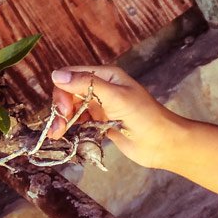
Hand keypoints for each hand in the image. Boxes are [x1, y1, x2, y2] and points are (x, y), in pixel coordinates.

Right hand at [46, 65, 174, 169]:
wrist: (162, 143)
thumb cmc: (144, 115)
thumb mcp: (115, 96)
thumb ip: (87, 85)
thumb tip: (56, 75)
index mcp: (106, 76)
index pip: (72, 75)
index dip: (63, 91)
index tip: (65, 110)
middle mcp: (102, 88)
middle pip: (69, 93)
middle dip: (60, 108)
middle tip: (59, 127)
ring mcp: (101, 106)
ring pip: (72, 108)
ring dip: (61, 120)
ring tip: (56, 135)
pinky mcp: (101, 123)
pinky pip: (79, 121)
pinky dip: (70, 127)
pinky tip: (64, 136)